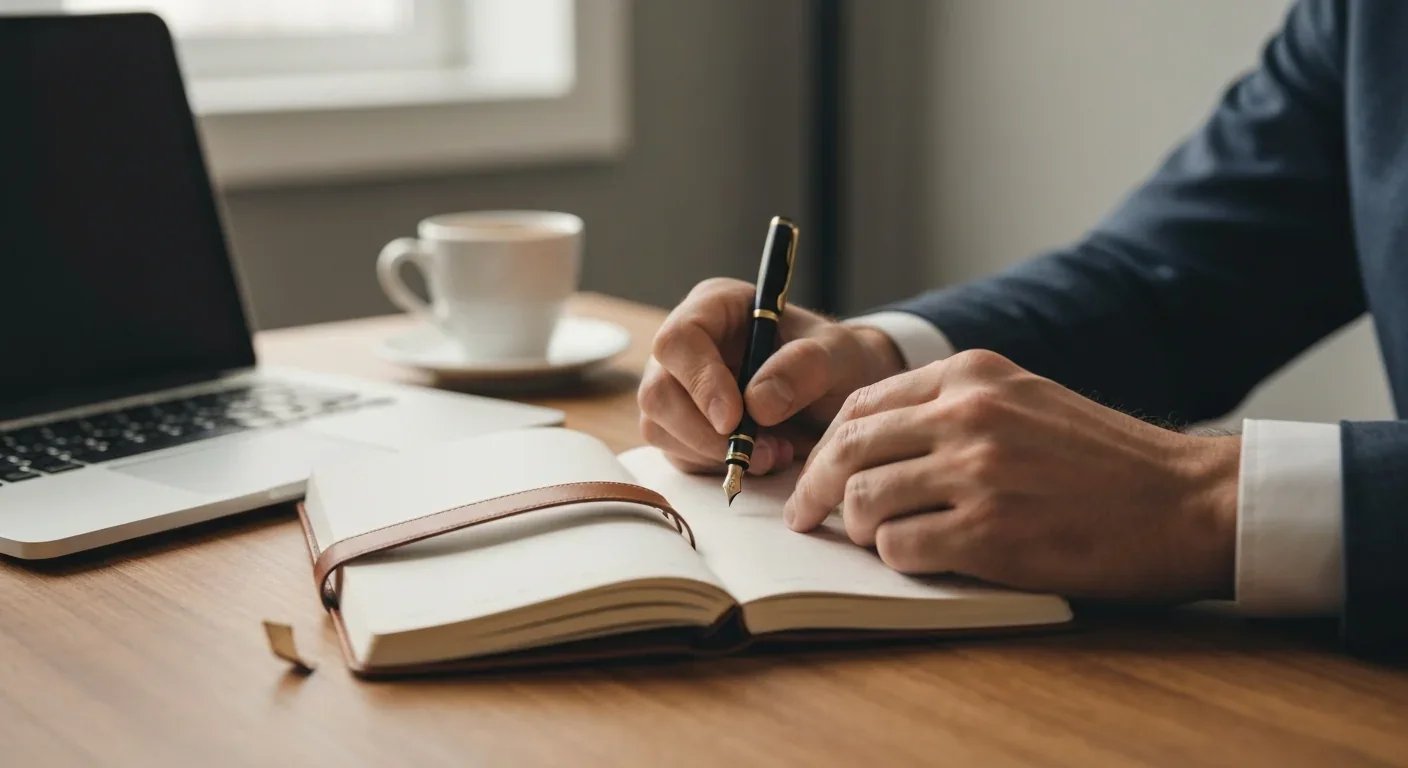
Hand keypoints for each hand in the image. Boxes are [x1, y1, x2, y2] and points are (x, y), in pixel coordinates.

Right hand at [639, 278, 905, 474]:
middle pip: (657, 392)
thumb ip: (805, 367)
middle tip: (763, 452)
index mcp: (714, 308)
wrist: (838, 395)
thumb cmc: (835, 361)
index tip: (734, 419)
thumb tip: (756, 402)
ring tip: (774, 453)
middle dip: (706, 433)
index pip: (679, 340)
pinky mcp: (682, 427)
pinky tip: (761, 458)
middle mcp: (686, 347)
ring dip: (715, 454)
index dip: (699, 382)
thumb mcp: (837, 354)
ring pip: (660, 428)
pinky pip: (678, 455)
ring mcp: (678, 388)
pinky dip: (717, 467)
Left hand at [783, 350, 1239, 601]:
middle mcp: (967, 415)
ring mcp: (977, 473)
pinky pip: (900, 547)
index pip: (861, 404)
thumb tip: (871, 441)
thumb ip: (952, 407)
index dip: (825, 444)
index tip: (815, 473)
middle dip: (815, 487)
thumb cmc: (1105, 460)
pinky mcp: (990, 533)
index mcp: (972, 375)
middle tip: (807, 515)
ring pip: (863, 500)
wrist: (1186, 501)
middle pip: (847, 449)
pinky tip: (918, 557)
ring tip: (875, 540)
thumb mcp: (1025, 400)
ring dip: (858, 528)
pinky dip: (895, 558)